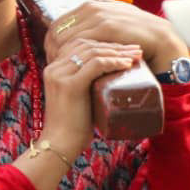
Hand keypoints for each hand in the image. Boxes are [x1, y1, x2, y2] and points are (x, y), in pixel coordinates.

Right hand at [39, 38, 142, 158]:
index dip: (105, 44)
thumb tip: (110, 77)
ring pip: (93, 52)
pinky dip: (113, 62)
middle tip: (135, 49)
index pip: (81, 44)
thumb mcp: (77, 97)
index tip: (126, 49)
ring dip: (118, 52)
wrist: (59, 145)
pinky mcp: (69, 85)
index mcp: (54, 68)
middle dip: (114, 45)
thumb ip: (86, 83)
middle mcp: (54, 67)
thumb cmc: (72, 126)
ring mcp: (60, 75)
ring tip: (136, 56)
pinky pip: (95, 65)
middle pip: (87, 44)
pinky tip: (126, 64)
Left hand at [46, 0, 189, 78]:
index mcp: (91, 5)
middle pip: (56, 31)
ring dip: (60, 57)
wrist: (163, 40)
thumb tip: (78, 39)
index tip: (54, 60)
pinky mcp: (108, 26)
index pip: (58, 24)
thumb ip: (98, 26)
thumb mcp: (115, 25)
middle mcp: (92, 7)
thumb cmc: (138, 38)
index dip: (51, 44)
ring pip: (65, 37)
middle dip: (52, 51)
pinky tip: (73, 69)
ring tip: (63, 73)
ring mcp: (100, 15)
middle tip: (56, 69)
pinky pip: (80, 42)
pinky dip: (74, 56)